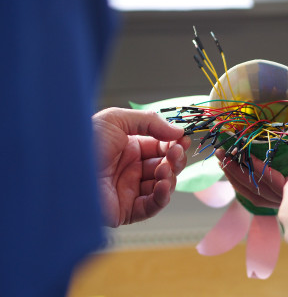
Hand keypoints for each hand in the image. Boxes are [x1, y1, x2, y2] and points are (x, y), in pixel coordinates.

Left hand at [93, 108, 190, 226]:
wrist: (61, 170)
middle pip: (165, 166)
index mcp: (128, 148)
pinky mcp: (126, 210)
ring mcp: (129, 190)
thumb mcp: (117, 120)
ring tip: (164, 168)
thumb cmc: (82, 142)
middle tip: (177, 153)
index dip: (174, 144)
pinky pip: (152, 206)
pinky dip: (162, 196)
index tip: (183, 139)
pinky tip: (163, 184)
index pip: (160, 147)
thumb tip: (178, 131)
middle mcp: (130, 169)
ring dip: (170, 177)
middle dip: (175, 159)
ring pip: (163, 186)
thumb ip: (150, 122)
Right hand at [216, 108, 287, 207]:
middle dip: (233, 172)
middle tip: (218, 154)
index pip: (264, 179)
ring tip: (222, 157)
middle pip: (254, 188)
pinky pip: (271, 185)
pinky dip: (255, 173)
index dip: (243, 169)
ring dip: (237, 174)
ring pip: (256, 190)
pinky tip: (242, 160)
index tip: (229, 153)